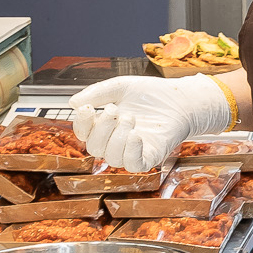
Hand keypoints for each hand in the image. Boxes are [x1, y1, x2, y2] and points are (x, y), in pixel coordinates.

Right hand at [69, 74, 232, 169]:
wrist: (180, 98)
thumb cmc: (150, 94)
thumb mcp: (120, 87)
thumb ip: (97, 93)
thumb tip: (73, 103)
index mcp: (105, 125)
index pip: (84, 132)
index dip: (81, 123)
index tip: (87, 109)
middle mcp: (115, 141)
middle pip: (94, 147)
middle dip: (101, 128)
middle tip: (115, 110)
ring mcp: (132, 151)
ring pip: (111, 158)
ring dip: (117, 138)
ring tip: (130, 118)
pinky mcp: (150, 157)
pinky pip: (133, 165)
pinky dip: (131, 152)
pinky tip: (135, 135)